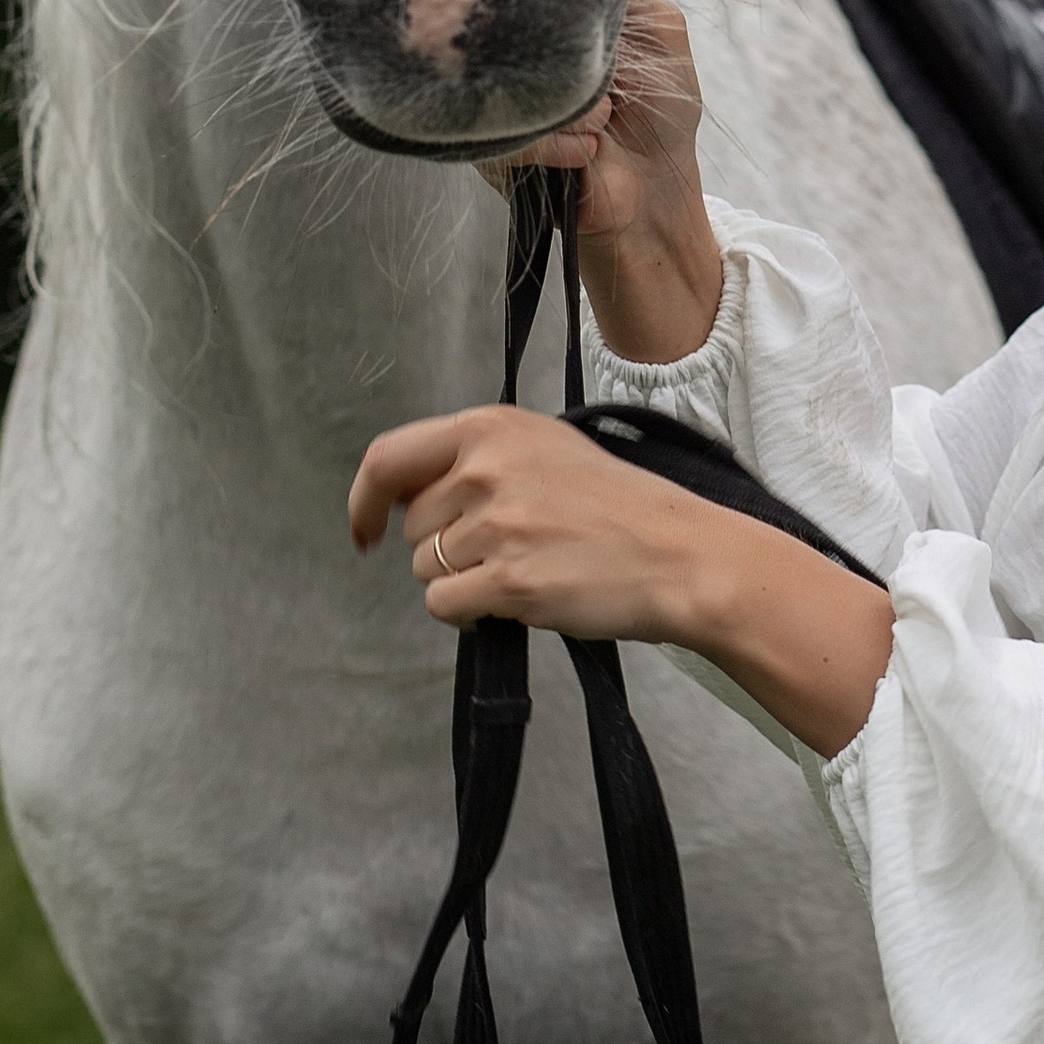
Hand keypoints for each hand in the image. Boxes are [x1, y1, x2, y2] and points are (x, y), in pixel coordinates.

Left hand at [347, 401, 895, 754]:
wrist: (679, 554)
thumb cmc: (619, 506)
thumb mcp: (547, 449)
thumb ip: (480, 458)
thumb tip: (411, 491)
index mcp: (491, 427)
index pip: (389, 458)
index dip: (364, 500)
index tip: (366, 530)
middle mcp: (486, 468)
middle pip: (412, 526)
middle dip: (444, 547)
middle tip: (506, 549)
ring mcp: (498, 524)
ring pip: (427, 570)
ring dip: (461, 582)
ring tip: (523, 570)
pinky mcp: (510, 580)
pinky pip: (446, 607)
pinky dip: (471, 616)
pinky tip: (515, 602)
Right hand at [479, 0, 722, 362]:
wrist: (653, 197)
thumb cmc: (661, 114)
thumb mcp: (661, 32)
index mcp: (552, 21)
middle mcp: (516, 52)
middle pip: (509, 22)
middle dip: (571, 52)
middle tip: (608, 83)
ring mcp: (497, 97)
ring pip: (515, 82)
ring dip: (575, 107)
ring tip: (603, 123)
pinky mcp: (489, 147)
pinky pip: (512, 133)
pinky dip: (560, 143)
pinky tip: (587, 151)